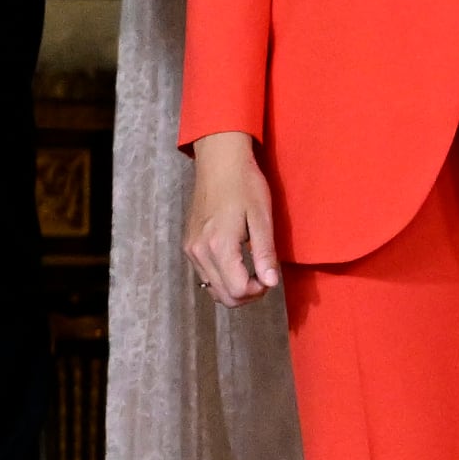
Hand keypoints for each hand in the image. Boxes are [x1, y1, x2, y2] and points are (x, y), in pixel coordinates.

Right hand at [183, 134, 283, 305]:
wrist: (219, 163)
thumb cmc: (245, 185)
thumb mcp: (262, 218)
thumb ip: (265, 253)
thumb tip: (271, 283)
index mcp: (219, 246)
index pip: (237, 291)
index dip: (258, 291)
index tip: (269, 276)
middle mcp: (199, 252)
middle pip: (223, 296)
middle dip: (247, 294)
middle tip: (264, 276)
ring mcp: (191, 249)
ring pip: (212, 289)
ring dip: (234, 288)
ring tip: (252, 270)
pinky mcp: (188, 245)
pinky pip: (205, 275)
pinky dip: (222, 278)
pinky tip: (237, 262)